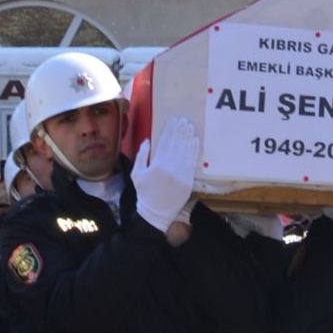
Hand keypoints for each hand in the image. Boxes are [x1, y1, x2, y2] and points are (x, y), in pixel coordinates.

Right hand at [133, 116, 200, 233]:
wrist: (156, 213)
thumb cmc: (145, 193)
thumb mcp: (137, 174)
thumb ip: (142, 156)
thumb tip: (147, 141)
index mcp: (157, 164)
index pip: (165, 142)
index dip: (170, 129)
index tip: (173, 120)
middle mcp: (170, 167)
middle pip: (177, 144)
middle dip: (181, 130)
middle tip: (184, 119)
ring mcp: (181, 174)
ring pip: (186, 151)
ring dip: (189, 137)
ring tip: (191, 126)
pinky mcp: (188, 180)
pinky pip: (192, 162)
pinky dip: (194, 150)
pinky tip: (195, 141)